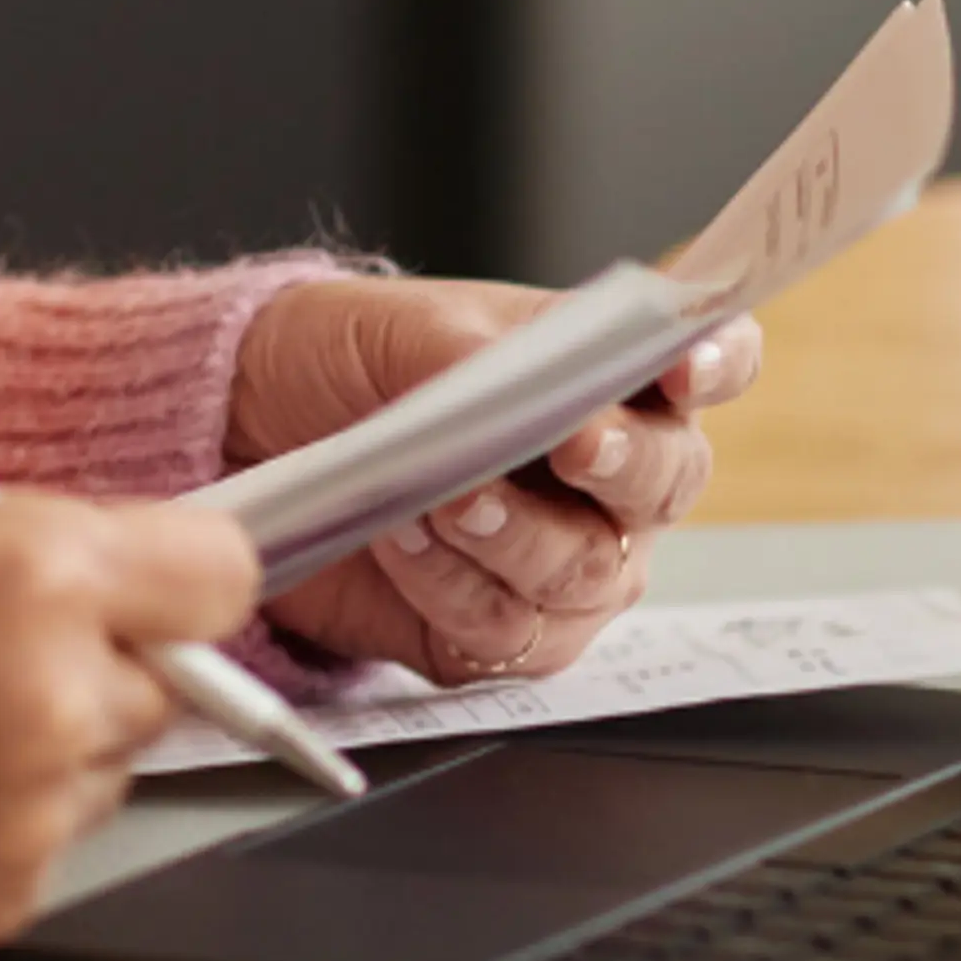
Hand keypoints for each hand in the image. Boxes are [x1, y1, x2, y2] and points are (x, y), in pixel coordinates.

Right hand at [0, 491, 260, 954]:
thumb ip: (23, 552)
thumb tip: (116, 579)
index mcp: (27, 572)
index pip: (219, 573)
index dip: (182, 572)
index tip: (162, 578)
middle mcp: (50, 698)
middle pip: (166, 682)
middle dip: (98, 660)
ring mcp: (25, 817)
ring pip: (101, 771)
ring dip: (44, 746)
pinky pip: (36, 848)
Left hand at [226, 276, 761, 684]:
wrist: (245, 426)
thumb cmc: (341, 361)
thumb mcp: (397, 328)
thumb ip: (475, 353)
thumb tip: (522, 380)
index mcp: (599, 376)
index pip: (701, 364)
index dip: (715, 363)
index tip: (686, 365)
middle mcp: (604, 479)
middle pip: (666, 482)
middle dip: (624, 464)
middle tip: (574, 443)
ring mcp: (561, 562)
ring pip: (590, 571)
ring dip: (519, 534)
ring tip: (449, 496)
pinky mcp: (494, 633)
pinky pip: (506, 630)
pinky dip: (451, 584)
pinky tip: (402, 539)